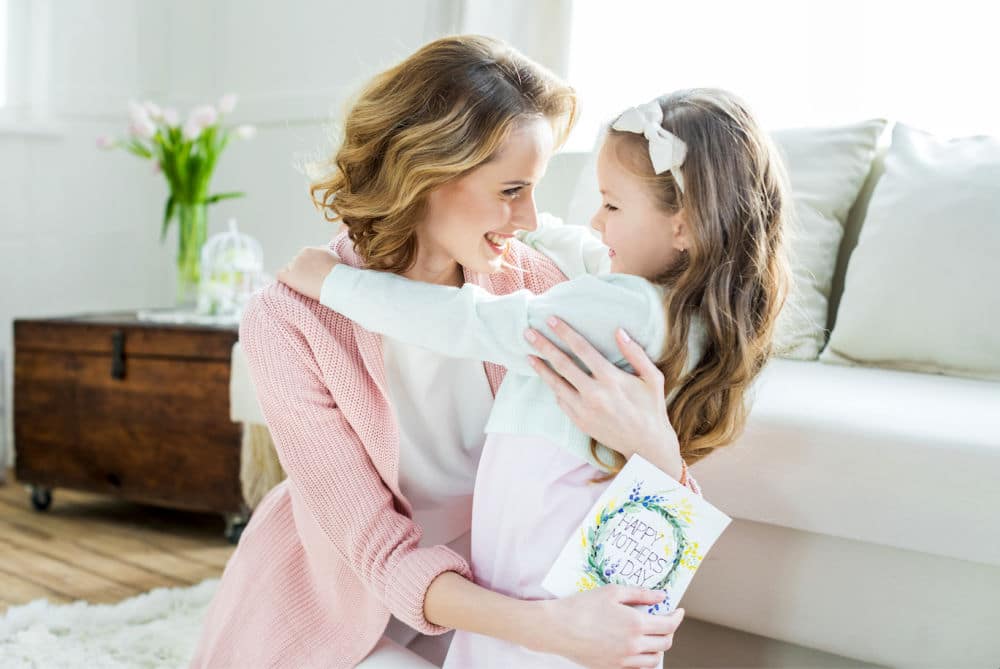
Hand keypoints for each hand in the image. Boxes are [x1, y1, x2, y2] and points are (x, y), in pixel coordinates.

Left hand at [276, 246, 339, 300]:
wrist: (337, 283)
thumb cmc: (340, 274)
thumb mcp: (334, 257)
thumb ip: (324, 255)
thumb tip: (321, 260)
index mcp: (310, 250)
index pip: (304, 257)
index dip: (309, 267)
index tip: (314, 274)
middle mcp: (301, 254)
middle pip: (296, 263)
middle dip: (302, 271)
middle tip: (310, 281)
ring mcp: (294, 265)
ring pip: (289, 269)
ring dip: (295, 276)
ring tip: (304, 286)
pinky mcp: (290, 276)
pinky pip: (280, 275)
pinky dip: (284, 280)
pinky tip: (292, 286)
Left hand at [525, 318, 682, 479]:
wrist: (646, 446)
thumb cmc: (651, 408)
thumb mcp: (653, 378)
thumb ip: (635, 353)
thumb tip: (619, 331)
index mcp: (611, 379)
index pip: (582, 349)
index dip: (565, 333)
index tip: (551, 320)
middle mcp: (594, 394)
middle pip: (562, 364)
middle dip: (544, 346)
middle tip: (528, 332)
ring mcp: (584, 410)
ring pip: (555, 384)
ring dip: (540, 368)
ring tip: (528, 354)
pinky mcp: (579, 421)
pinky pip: (561, 400)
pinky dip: (553, 387)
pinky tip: (548, 377)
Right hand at [533, 586, 683, 667]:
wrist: (558, 628)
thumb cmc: (582, 607)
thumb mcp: (613, 592)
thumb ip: (641, 594)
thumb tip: (661, 596)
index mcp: (635, 624)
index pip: (669, 625)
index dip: (677, 617)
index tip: (677, 611)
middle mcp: (633, 646)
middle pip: (665, 643)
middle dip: (670, 631)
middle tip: (665, 622)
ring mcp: (623, 660)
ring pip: (654, 660)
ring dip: (658, 648)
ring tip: (651, 636)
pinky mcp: (612, 668)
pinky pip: (637, 668)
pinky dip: (643, 659)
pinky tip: (636, 648)